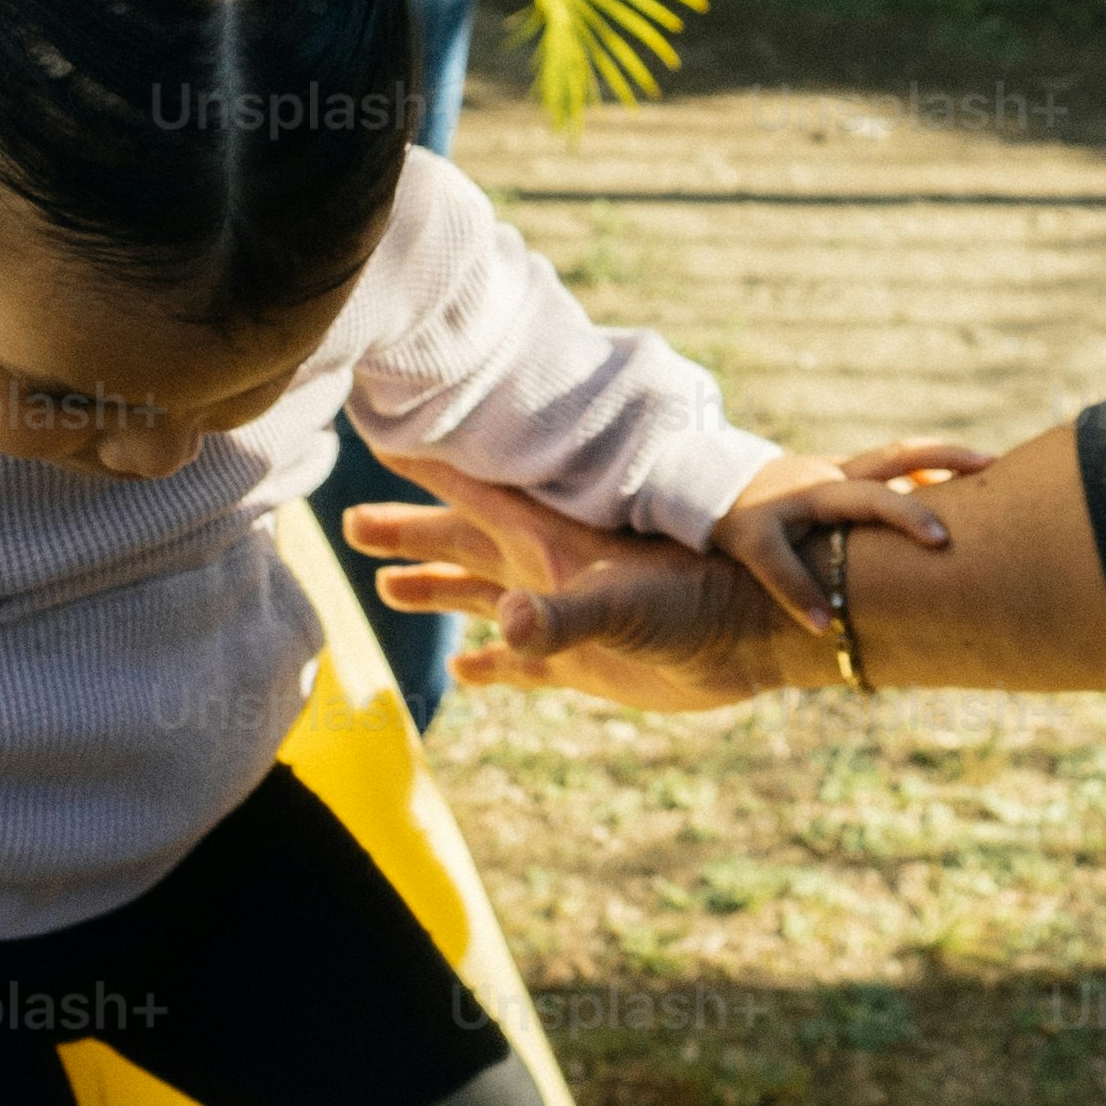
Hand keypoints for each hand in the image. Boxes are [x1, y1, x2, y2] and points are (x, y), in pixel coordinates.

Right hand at [348, 453, 817, 715]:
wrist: (755, 640)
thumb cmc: (699, 604)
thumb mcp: (622, 604)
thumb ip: (557, 619)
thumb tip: (500, 627)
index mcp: (550, 539)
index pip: (474, 491)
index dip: (428, 466)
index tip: (382, 433)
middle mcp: (550, 569)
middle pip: (461, 541)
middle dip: (408, 531)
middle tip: (349, 523)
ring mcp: (564, 614)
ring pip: (482, 595)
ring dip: (436, 589)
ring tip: (386, 588)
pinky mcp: (584, 662)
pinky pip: (523, 664)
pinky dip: (491, 665)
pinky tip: (462, 673)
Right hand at [713, 441, 990, 643]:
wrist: (683, 486)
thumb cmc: (766, 506)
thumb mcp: (815, 499)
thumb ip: (860, 506)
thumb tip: (922, 514)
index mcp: (835, 475)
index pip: (898, 454)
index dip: (945, 454)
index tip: (993, 462)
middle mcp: (818, 481)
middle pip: (884, 475)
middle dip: (938, 489)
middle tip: (983, 515)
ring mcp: (786, 502)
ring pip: (848, 501)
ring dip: (898, 514)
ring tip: (940, 542)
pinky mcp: (747, 533)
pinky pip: (778, 563)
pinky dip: (799, 592)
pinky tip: (821, 624)